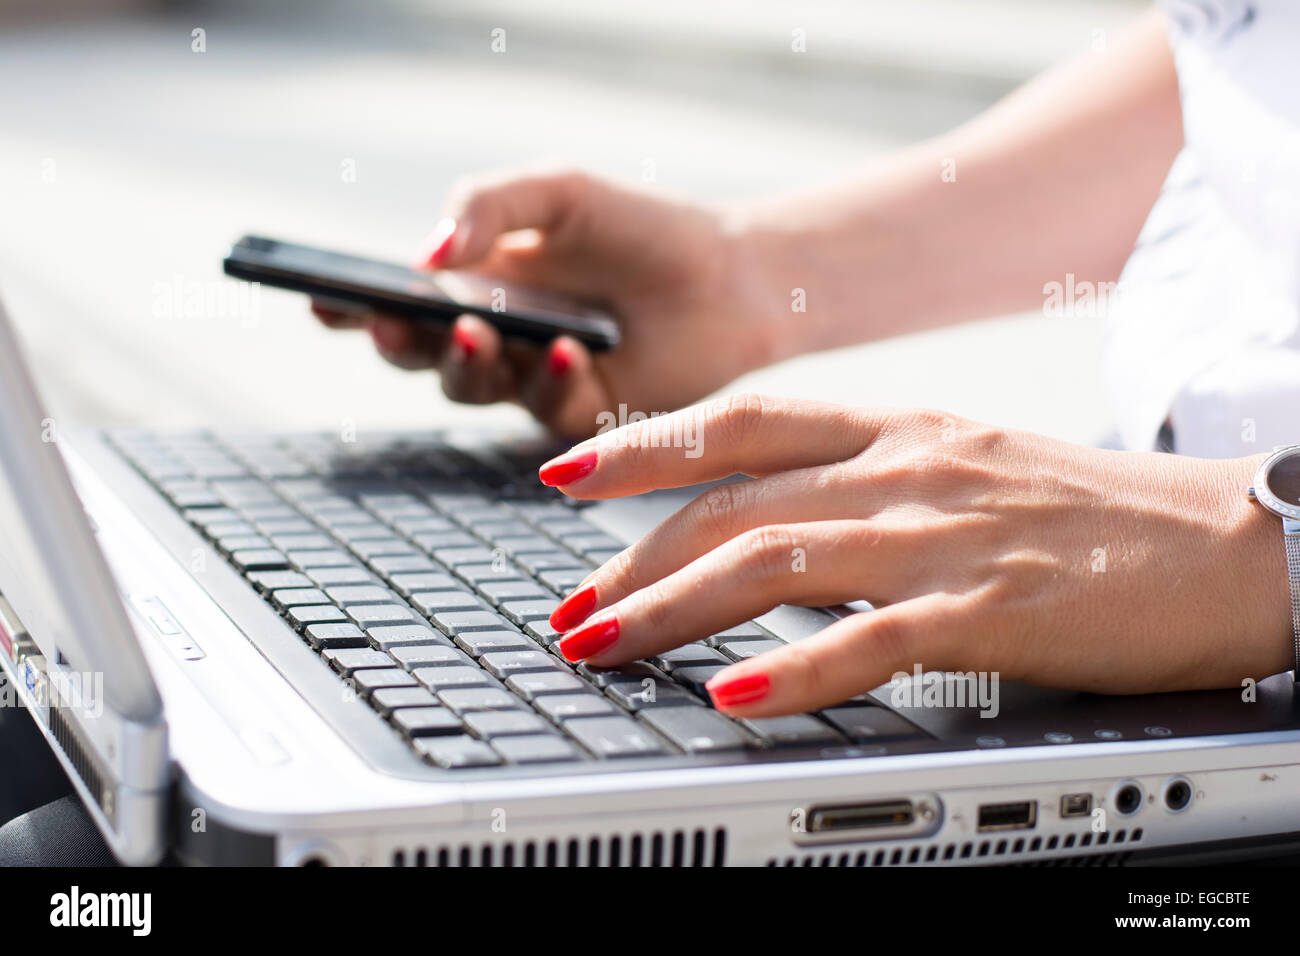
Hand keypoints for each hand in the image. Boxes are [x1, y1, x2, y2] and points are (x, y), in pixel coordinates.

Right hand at [313, 169, 786, 436]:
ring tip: (482, 330)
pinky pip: (546, 410)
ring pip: (471, 389)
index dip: (350, 303)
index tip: (319, 295)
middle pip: (417, 354)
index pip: (395, 299)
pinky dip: (549, 381)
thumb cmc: (640, 229)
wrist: (730, 274)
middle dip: (399, 340)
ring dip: (468, 362)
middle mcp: (492, 339)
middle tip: (395, 319)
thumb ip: (487, 207)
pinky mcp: (580, 417)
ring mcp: (531, 382)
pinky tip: (566, 351)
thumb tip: (424, 255)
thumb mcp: (558, 193)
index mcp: (472, 285)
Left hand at [538, 394, 1291, 715]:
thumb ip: (866, 485)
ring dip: (673, 609)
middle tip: (570, 610)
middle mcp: (907, 470)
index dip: (644, 446)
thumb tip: (770, 523)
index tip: (566, 477)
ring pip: (774, 560)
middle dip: (633, 558)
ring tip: (603, 646)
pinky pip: (870, 641)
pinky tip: (729, 699)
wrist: (1229, 540)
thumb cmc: (1092, 513)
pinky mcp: (992, 609)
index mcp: (900, 429)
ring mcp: (945, 537)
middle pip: (734, 502)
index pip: (743, 419)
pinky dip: (791, 672)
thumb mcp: (963, 469)